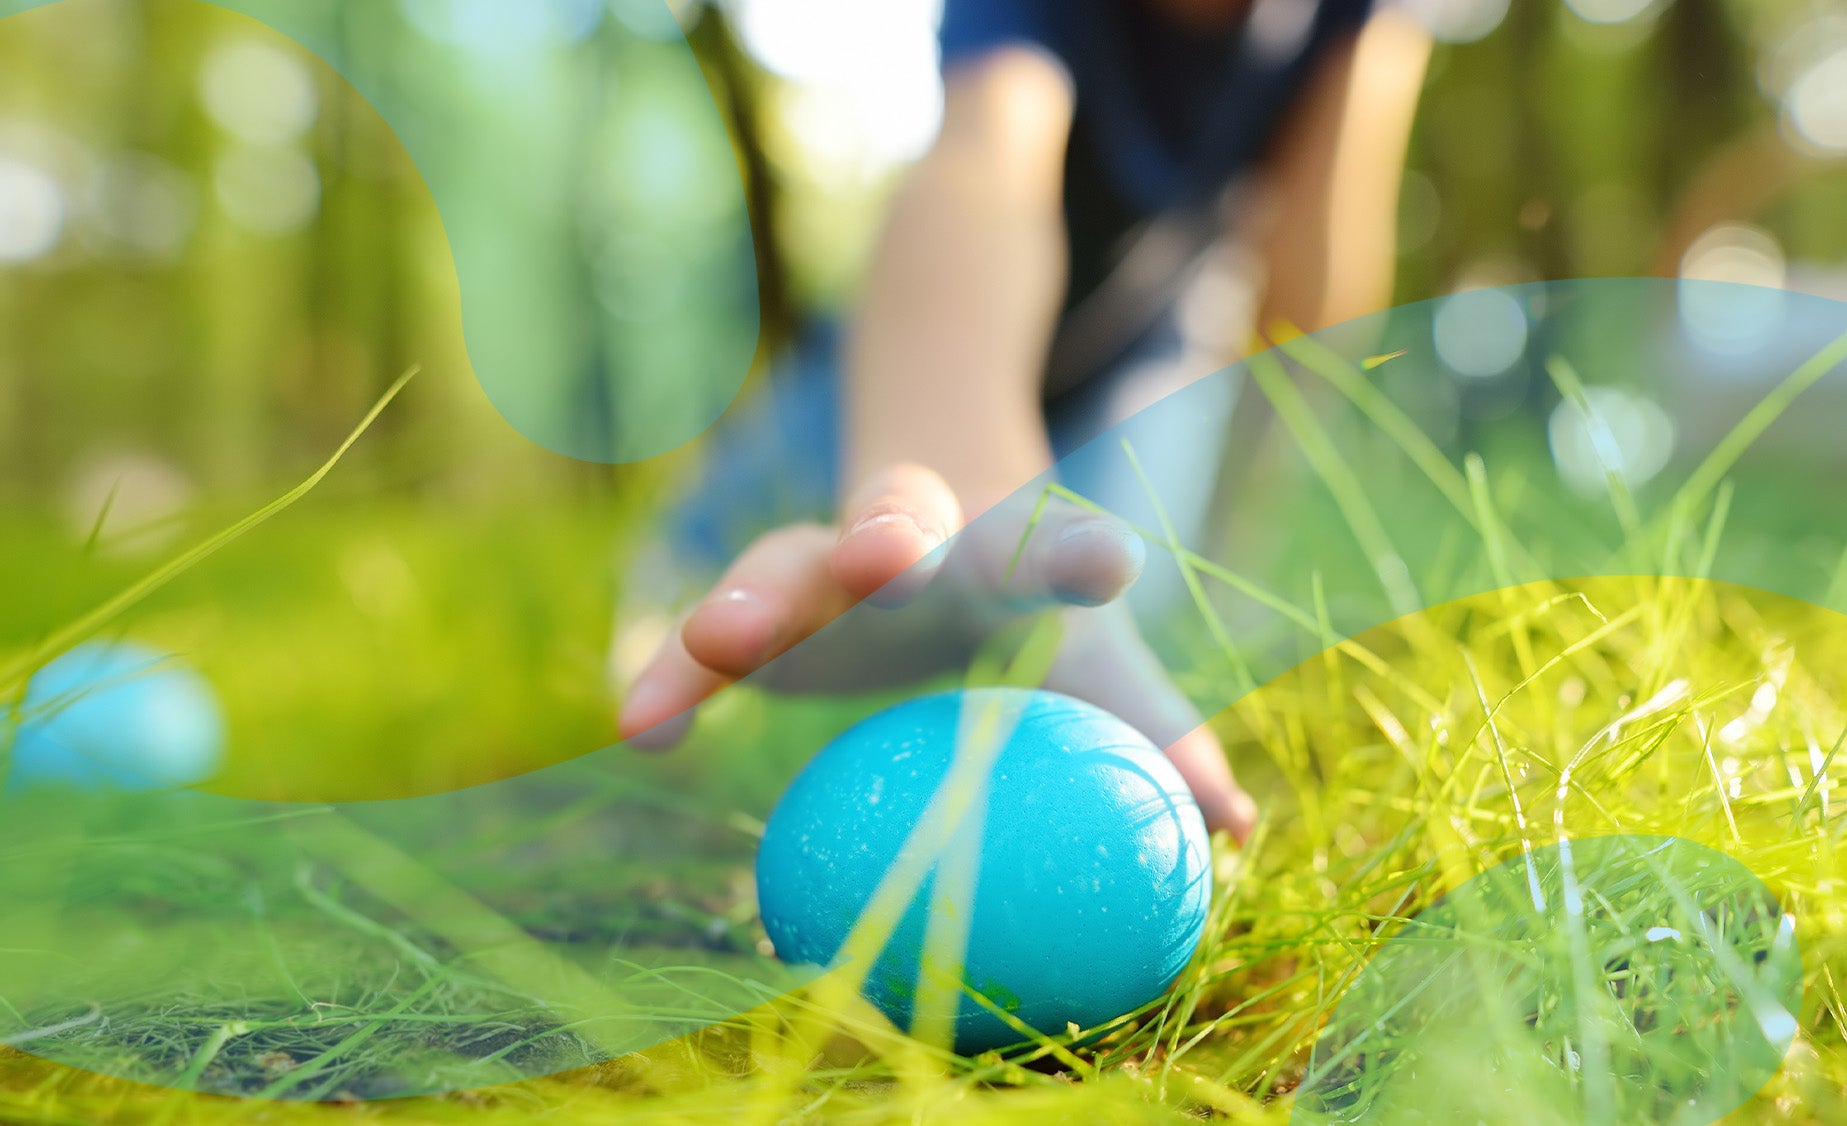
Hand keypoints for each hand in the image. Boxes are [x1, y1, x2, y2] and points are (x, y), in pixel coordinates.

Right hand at [617, 463, 1256, 839]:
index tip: (1104, 563)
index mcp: (1010, 550)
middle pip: (899, 521)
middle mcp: (916, 539)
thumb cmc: (1028, 607)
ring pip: (785, 563)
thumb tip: (1235, 829)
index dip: (1072, 555)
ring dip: (753, 597)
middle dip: (893, 532)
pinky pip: (707, 648)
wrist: (920, 519)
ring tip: (713, 639)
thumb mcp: (1092, 657)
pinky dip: (674, 681)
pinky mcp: (766, 606)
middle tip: (886, 554)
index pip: (1045, 546)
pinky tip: (641, 729)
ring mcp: (828, 564)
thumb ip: (1153, 726)